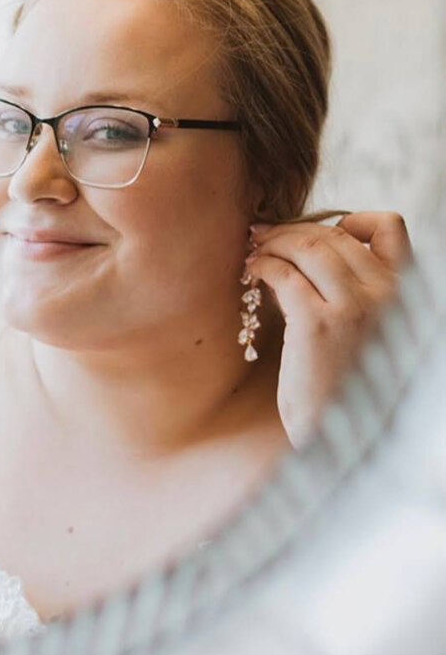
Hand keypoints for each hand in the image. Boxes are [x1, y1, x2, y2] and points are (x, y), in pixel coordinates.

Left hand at [246, 211, 412, 448]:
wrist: (338, 433)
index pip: (389, 227)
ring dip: (274, 241)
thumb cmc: (343, 383)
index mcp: (403, 293)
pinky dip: (264, 264)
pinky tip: (252, 271)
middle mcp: (386, 294)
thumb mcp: (360, 329)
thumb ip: (348, 291)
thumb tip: (301, 254)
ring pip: (309, 246)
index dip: (349, 220)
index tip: (313, 233)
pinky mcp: (318, 325)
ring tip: (254, 249)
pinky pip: (285, 274)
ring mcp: (354, 307)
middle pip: (335, 234)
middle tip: (263, 234)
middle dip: (293, 230)